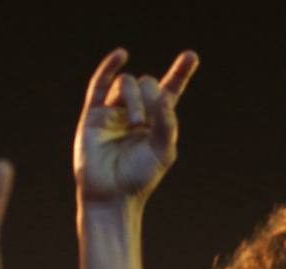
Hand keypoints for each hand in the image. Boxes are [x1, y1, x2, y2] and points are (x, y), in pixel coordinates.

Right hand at [74, 48, 197, 205]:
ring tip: (134, 124)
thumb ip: (167, 122)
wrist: (111, 195)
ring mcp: (114, 112)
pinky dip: (109, 67)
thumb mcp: (163, 151)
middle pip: (147, 84)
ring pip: (126, 84)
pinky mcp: (94, 115)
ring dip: (134, 99)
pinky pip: (99, 84)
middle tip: (145, 122)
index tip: (191, 57)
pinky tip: (121, 55)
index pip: (170, 91)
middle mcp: (136, 112)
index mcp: (157, 121)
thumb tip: (162, 95)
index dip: (180, 73)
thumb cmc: (139, 178)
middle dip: (149, 97)